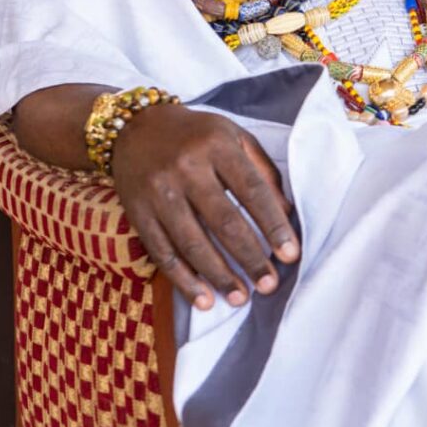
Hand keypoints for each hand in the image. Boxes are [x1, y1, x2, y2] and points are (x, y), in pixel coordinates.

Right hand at [111, 103, 299, 310]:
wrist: (135, 127)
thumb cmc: (196, 134)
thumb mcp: (233, 137)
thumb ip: (263, 171)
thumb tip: (287, 214)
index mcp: (216, 145)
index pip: (252, 190)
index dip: (273, 225)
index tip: (291, 254)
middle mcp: (186, 167)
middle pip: (224, 221)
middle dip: (250, 257)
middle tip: (269, 284)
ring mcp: (159, 191)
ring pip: (192, 243)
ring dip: (219, 276)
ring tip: (241, 297)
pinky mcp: (137, 212)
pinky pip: (162, 253)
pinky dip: (184, 280)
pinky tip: (203, 299)